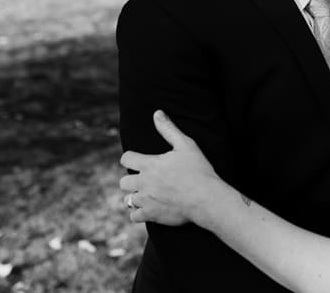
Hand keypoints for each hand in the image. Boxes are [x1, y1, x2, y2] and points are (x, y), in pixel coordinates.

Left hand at [119, 110, 218, 225]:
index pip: (126, 158)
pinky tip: (150, 208)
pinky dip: (139, 213)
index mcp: (149, 164)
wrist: (205, 198)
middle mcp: (143, 183)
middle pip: (123, 182)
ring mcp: (146, 200)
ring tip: (148, 195)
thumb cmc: (198, 170)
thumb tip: (157, 113)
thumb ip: (169, 129)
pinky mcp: (151, 215)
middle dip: (132, 180)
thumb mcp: (186, 145)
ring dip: (135, 197)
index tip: (139, 160)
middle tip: (146, 180)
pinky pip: (134, 216)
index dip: (131, 158)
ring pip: (128, 200)